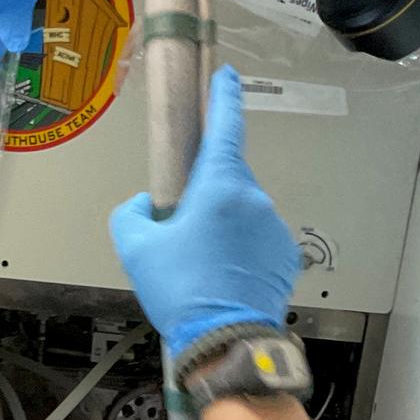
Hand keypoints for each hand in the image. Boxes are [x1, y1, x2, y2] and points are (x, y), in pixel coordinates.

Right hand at [109, 64, 300, 363]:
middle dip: (209, 195)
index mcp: (220, 185)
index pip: (226, 126)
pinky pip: (260, 243)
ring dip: (226, 228)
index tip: (226, 77)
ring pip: (245, 213)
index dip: (225, 97)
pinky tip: (226, 281)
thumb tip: (146, 204)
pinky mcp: (287, 257)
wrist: (227, 342)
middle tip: (186, 232)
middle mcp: (255, 197)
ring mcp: (275, 228)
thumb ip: (132, 214)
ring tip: (205, 267)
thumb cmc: (181, 291)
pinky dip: (244, 253)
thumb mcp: (136, 249)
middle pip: (229, 180)